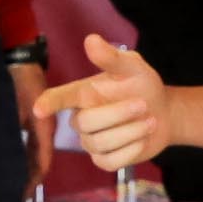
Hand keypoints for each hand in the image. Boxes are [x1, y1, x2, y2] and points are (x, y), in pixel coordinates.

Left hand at [13, 61, 54, 189]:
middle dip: (29, 179)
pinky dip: (23, 156)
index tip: (22, 197)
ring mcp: (40, 125)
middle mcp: (45, 131)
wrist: (19, 57)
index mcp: (44, 130)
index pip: (43, 164)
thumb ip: (14, 133)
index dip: (33, 182)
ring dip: (26, 168)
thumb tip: (10, 162)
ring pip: (35, 154)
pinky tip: (11, 161)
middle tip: (14, 195)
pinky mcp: (32, 120)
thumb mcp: (15, 108)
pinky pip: (30, 144)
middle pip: (40, 162)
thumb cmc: (17, 81)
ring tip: (11, 183)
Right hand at [35, 35, 169, 170]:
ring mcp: (91, 141)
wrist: (163, 112)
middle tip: (142, 104)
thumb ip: (112, 57)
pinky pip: (110, 162)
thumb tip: (91, 40)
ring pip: (100, 143)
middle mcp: (82, 118)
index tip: (39, 109)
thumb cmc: (142, 85)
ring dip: (130, 131)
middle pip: (86, 122)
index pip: (60, 98)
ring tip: (150, 120)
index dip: (49, 103)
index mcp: (83, 93)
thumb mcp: (132, 67)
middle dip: (118, 113)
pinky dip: (131, 150)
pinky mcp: (104, 160)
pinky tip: (142, 138)